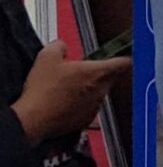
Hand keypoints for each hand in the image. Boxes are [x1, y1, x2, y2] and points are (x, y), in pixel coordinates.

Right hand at [11, 41, 129, 145]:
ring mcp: (95, 106)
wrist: (33, 119)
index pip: (124, 62)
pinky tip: (64, 102)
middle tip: (81, 71)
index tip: (122, 55)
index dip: (124, 57)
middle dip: (99, 73)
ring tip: (67, 88)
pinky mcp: (85, 120)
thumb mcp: (47, 57)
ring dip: (88, 89)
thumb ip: (59, 46)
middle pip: (111, 78)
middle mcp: (101, 90)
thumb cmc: (43, 92)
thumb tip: (61, 46)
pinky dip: (80, 104)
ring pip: (99, 93)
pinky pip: (89, 108)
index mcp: (97, 72)